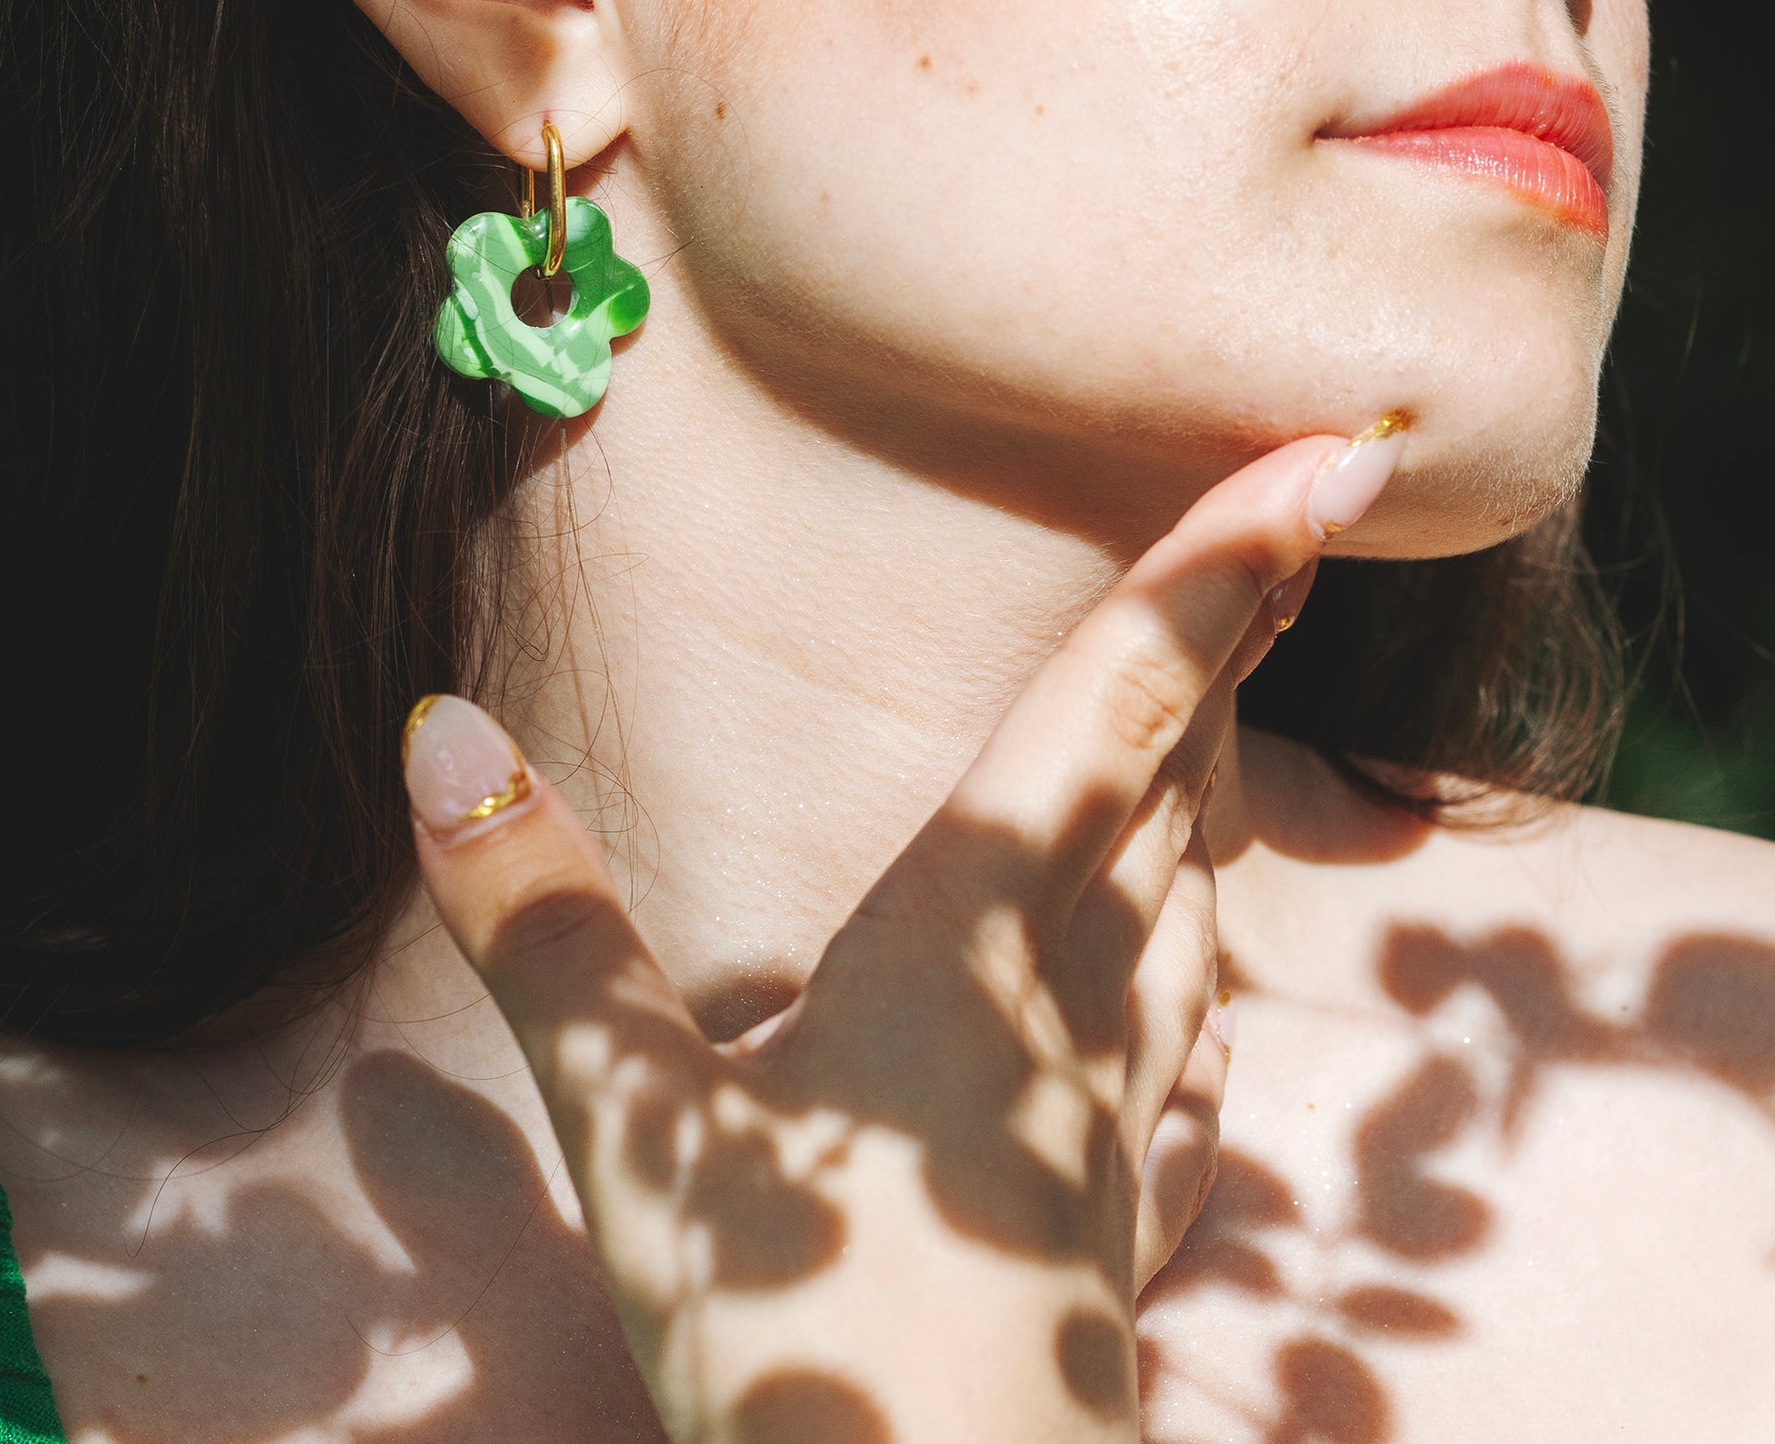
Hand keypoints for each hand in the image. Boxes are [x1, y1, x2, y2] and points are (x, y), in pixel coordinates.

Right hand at [404, 423, 1402, 1443]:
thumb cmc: (802, 1322)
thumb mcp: (638, 1119)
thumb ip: (542, 923)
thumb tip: (440, 733)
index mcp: (978, 919)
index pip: (1122, 694)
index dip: (1224, 562)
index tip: (1334, 453)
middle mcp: (1083, 978)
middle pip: (1188, 762)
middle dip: (1242, 626)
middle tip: (1302, 517)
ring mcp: (1129, 1092)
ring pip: (1203, 885)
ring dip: (1220, 774)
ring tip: (1227, 697)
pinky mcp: (1138, 1196)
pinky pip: (1197, 1028)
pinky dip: (1201, 946)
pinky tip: (1194, 970)